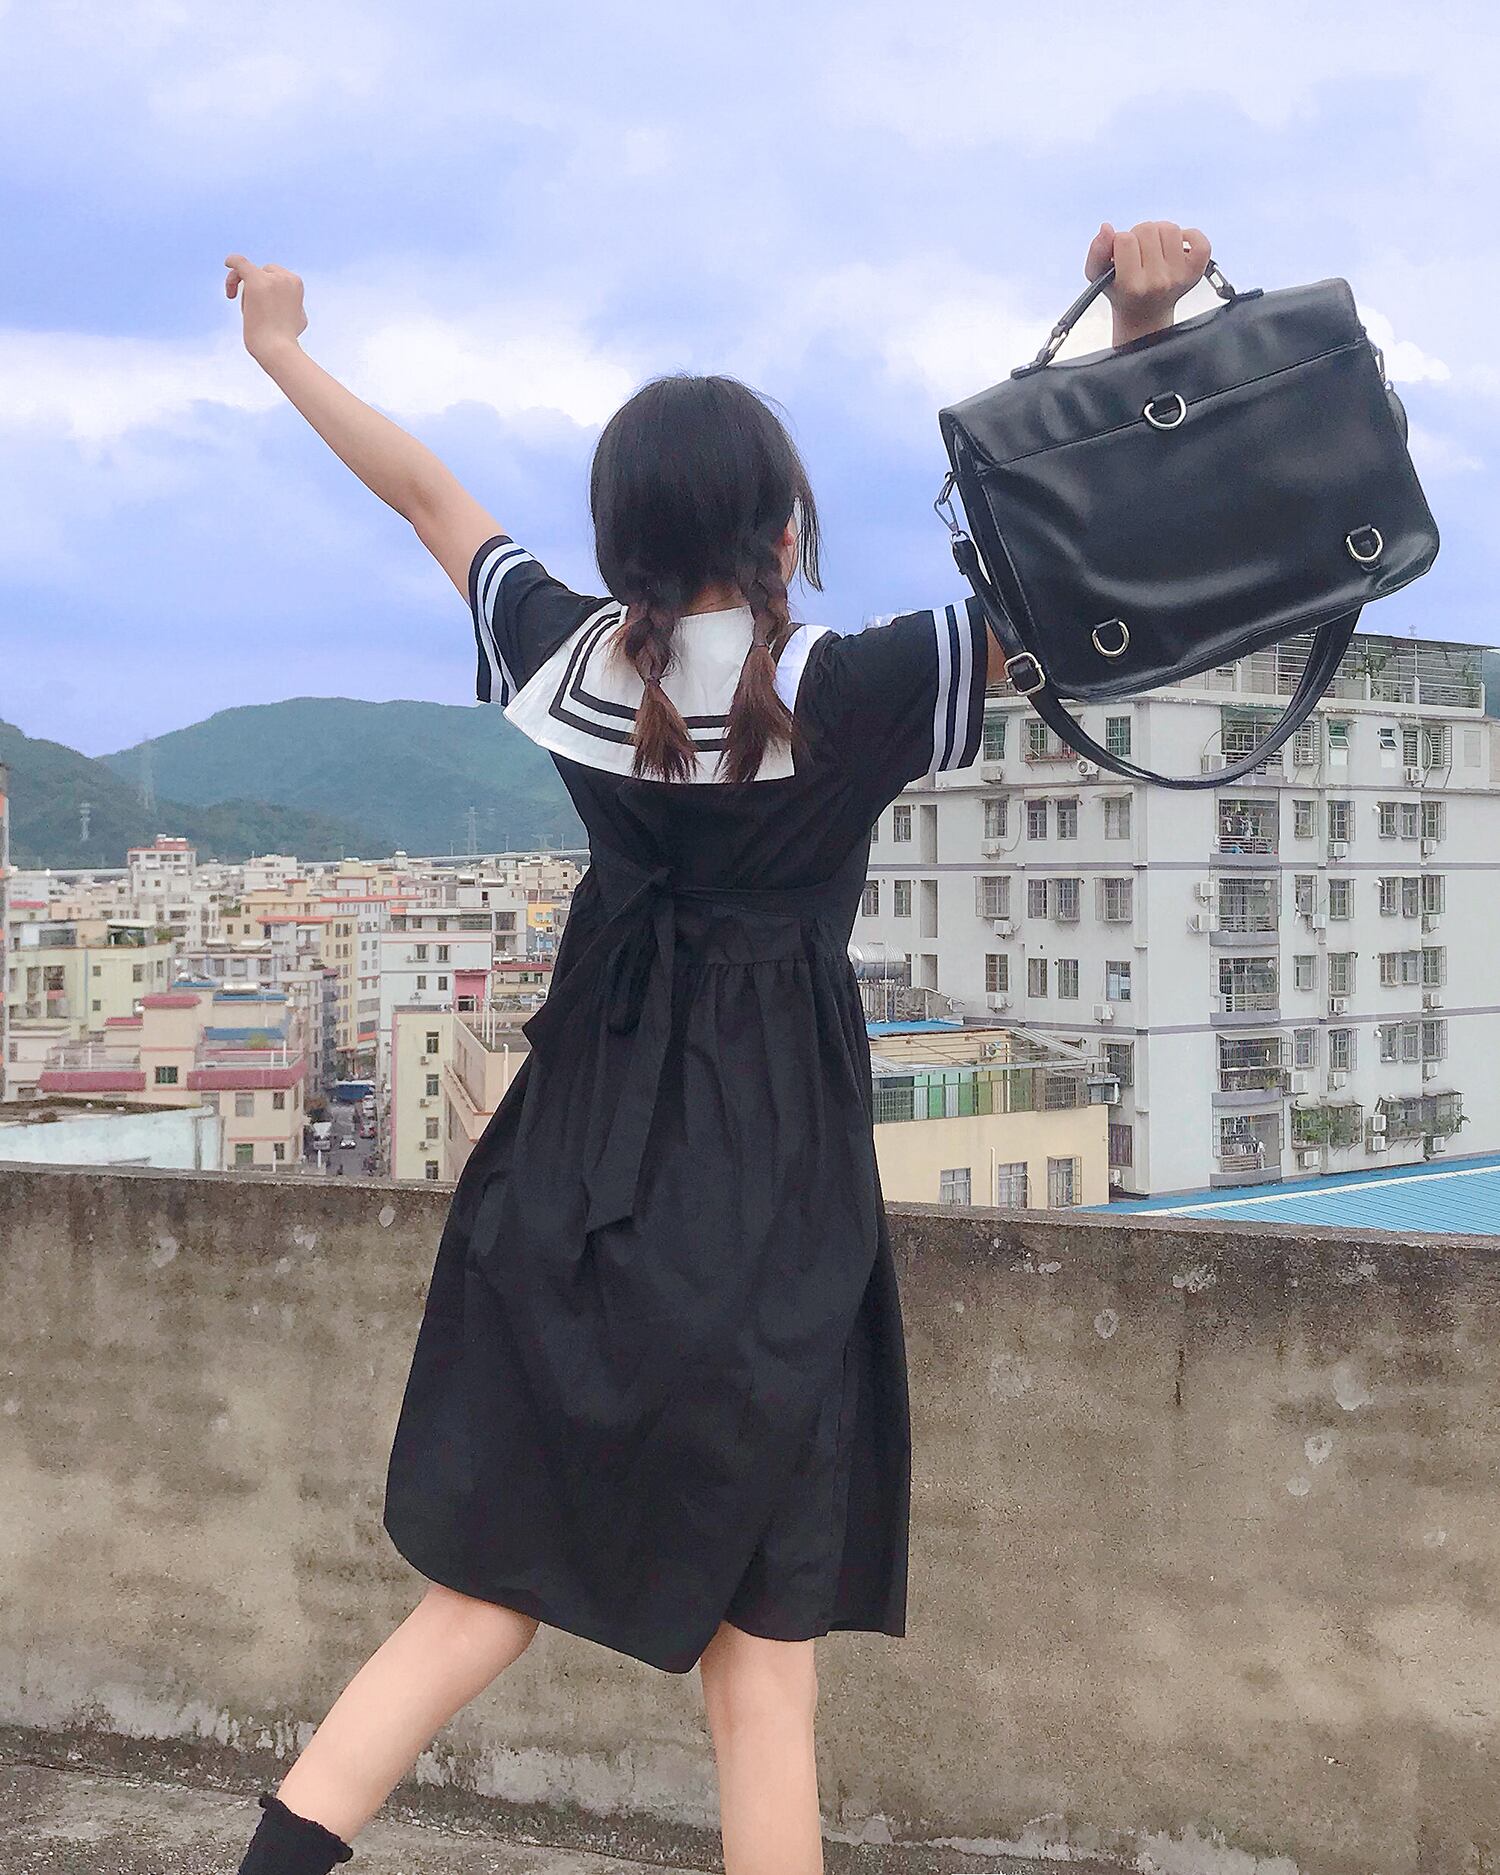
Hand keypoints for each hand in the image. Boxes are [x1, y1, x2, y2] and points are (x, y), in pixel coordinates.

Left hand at [225, 254, 308, 361]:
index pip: (274, 276)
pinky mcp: (257, 281)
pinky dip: (233, 261)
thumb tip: (285, 301)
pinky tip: (226, 263)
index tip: (259, 304)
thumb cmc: (286, 340)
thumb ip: (290, 303)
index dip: (264, 287)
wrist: (278, 350)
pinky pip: (240, 263)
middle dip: (253, 286)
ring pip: (250, 273)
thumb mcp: (297, 318)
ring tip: (246, 310)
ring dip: (244, 288)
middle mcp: (285, 278)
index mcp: (296, 283)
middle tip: (246, 306)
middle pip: (262, 272)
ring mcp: (272, 279)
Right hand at [1084, 220, 1210, 346]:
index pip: (1124, 239)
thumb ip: (1096, 252)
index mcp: (1132, 285)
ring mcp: (1179, 276)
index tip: (1121, 255)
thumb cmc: (1122, 291)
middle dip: (1139, 236)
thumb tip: (1106, 228)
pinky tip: (1177, 245)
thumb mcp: (1099, 277)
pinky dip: (1190, 236)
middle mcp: (1158, 282)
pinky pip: (1200, 240)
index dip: (1119, 241)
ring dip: (1160, 234)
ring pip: (1170, 229)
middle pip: (1147, 230)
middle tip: (1138, 253)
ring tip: (1154, 249)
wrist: (1146, 314)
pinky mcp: (1196, 271)